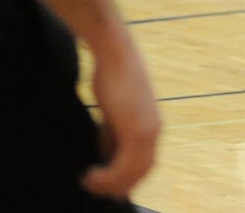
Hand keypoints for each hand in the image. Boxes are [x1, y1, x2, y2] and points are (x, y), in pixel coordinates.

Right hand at [80, 39, 159, 198]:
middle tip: (97, 191)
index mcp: (152, 125)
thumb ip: (112, 132)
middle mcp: (155, 130)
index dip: (128, 177)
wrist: (115, 53)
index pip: (144, 161)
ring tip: (89, 184)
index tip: (109, 185)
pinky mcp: (136, 129)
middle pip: (142, 171)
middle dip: (120, 185)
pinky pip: (124, 165)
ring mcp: (148, 130)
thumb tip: (106, 153)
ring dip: (111, 183)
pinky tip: (90, 176)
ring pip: (133, 172)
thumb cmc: (111, 75)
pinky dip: (108, 176)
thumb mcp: (113, 111)